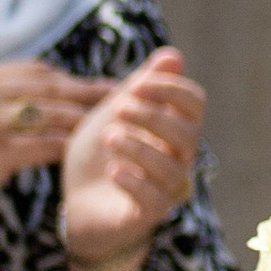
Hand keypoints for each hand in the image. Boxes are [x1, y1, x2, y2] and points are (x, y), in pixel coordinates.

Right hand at [0, 57, 107, 223]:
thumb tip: (32, 92)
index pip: (36, 70)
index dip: (68, 77)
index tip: (91, 83)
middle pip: (52, 88)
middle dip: (88, 91)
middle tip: (119, 95)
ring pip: (54, 116)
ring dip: (83, 121)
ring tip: (109, 126)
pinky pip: (44, 146)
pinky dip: (66, 147)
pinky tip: (83, 152)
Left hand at [59, 49, 202, 270]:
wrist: (76, 201)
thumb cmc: (100, 154)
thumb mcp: (113, 112)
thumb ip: (142, 85)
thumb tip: (173, 55)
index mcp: (173, 128)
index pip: (194, 103)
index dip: (171, 89)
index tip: (138, 84)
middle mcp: (177, 158)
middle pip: (187, 134)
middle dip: (153, 117)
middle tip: (118, 109)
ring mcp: (164, 188)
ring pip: (171, 169)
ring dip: (141, 148)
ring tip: (109, 138)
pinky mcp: (146, 215)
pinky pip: (154, 200)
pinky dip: (135, 182)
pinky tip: (113, 170)